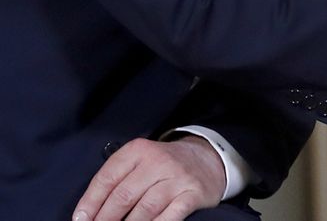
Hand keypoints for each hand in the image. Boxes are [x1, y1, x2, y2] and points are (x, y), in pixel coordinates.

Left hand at [73, 136, 223, 220]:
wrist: (207, 160)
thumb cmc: (164, 166)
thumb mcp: (140, 160)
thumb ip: (118, 179)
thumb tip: (89, 213)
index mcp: (139, 150)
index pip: (107, 178)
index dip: (90, 203)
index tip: (80, 220)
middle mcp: (159, 161)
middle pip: (123, 196)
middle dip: (105, 219)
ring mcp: (178, 178)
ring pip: (145, 209)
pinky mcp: (193, 194)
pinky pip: (170, 216)